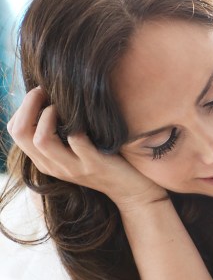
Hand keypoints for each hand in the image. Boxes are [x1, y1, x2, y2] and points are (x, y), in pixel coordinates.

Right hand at [7, 87, 166, 209]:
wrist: (130, 189)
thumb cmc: (103, 160)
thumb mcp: (74, 150)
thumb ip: (59, 133)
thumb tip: (49, 98)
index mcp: (44, 160)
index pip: (15, 132)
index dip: (22, 108)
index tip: (38, 93)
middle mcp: (53, 166)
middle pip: (22, 134)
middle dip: (28, 106)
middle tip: (43, 90)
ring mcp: (73, 167)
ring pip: (41, 140)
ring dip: (48, 115)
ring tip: (60, 104)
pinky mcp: (94, 165)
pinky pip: (77, 141)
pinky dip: (76, 125)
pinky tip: (83, 116)